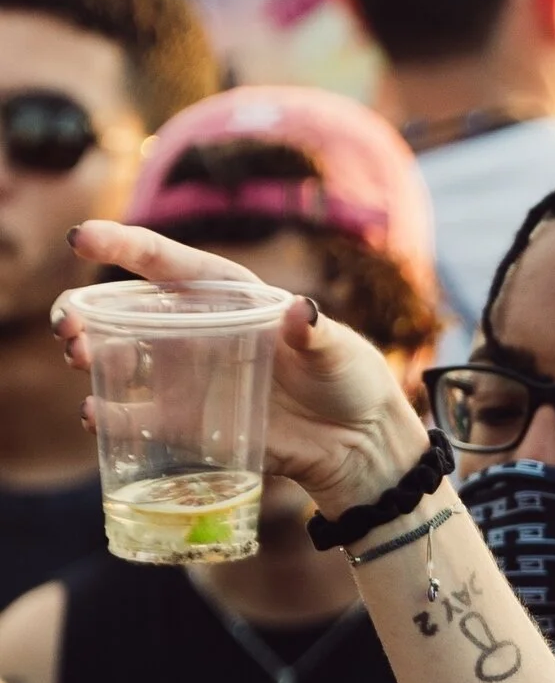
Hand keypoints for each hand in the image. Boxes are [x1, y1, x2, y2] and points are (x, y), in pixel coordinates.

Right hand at [54, 224, 426, 520]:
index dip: (124, 246)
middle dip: (88, 310)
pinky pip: (137, 417)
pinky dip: (109, 415)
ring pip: (122, 358)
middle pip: (129, 311)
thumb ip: (315, 333)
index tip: (82, 238)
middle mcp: (199, 331)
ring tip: (76, 356)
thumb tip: (298, 311)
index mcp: (230, 297)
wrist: (357, 444)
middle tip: (69, 324)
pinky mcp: (190, 422)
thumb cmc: (350, 380)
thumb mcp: (339, 349)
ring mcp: (189, 376)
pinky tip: (92, 413)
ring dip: (89, 354)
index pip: (169, 264)